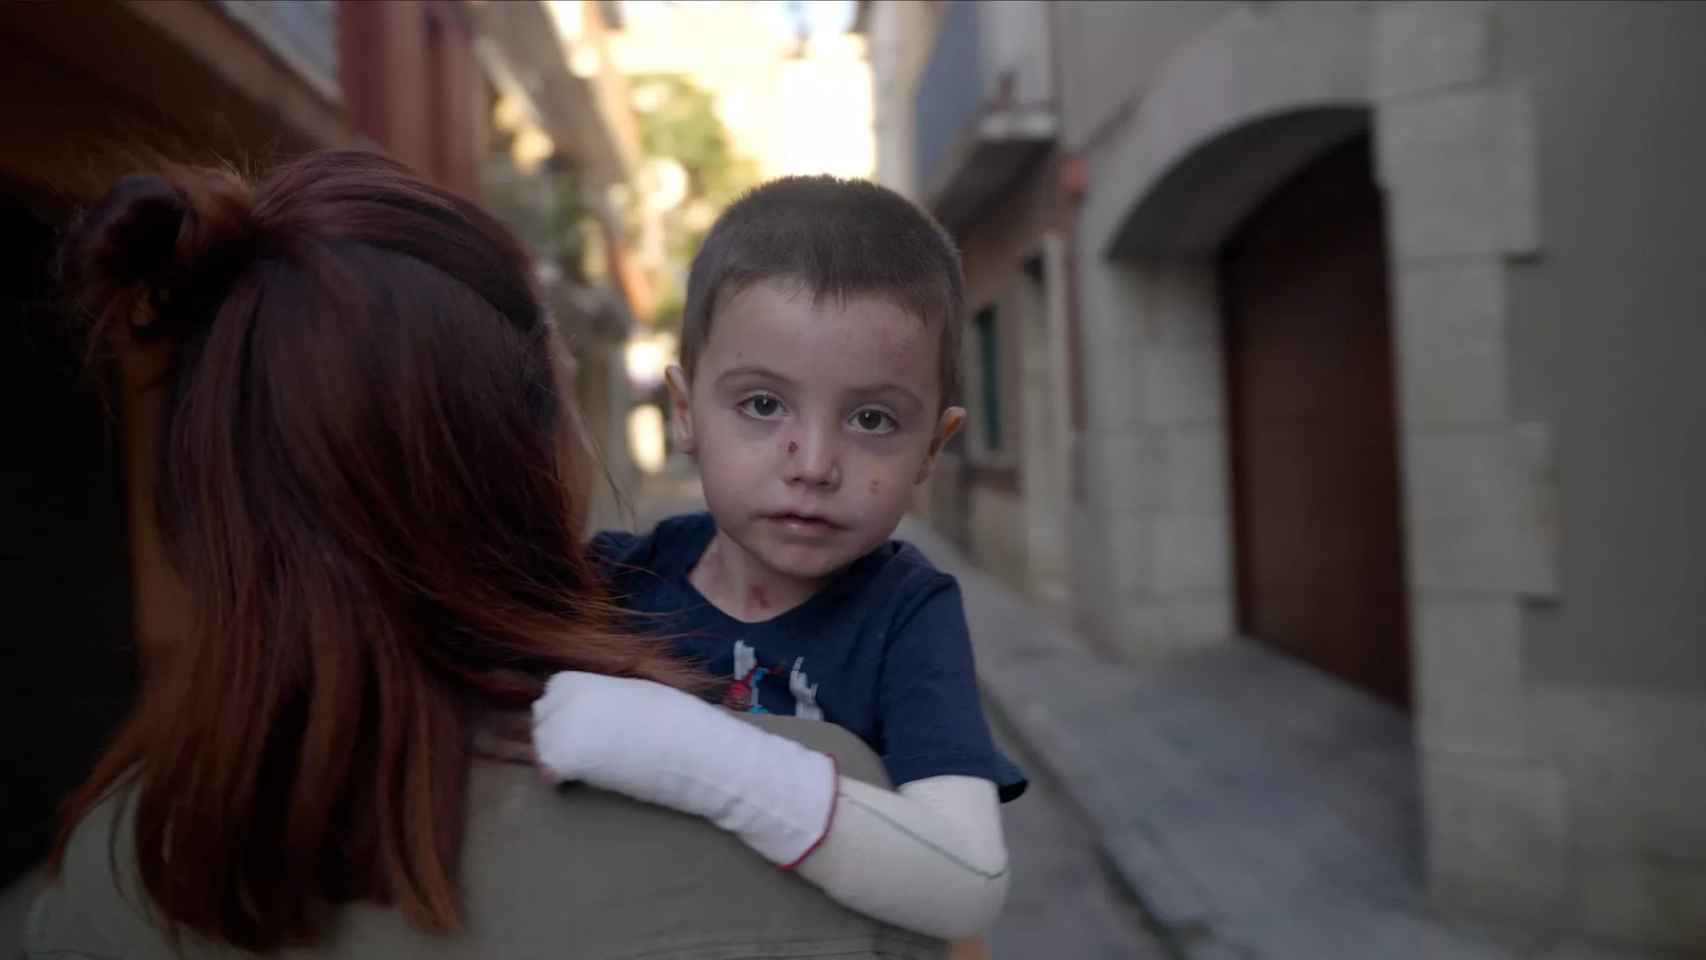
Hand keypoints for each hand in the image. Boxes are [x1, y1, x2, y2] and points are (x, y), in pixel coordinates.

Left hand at [531, 671, 837, 866]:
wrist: (691, 746)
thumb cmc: (674, 716)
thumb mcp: (633, 691)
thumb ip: (603, 696)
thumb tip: (593, 712)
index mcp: (579, 679)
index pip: (552, 693)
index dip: (568, 711)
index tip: (588, 726)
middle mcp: (561, 701)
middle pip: (541, 719)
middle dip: (559, 732)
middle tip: (588, 750)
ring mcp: (558, 730)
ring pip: (542, 746)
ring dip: (560, 754)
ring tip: (593, 764)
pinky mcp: (563, 760)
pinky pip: (549, 772)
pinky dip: (562, 779)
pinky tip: (588, 780)